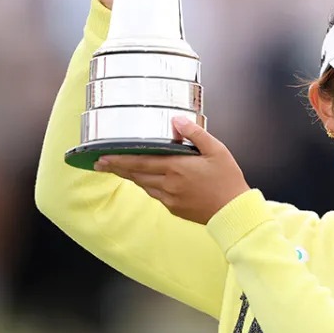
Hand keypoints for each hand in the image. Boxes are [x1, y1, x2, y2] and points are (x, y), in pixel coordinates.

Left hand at [93, 118, 250, 224]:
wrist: (233, 211)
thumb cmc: (227, 179)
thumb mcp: (216, 150)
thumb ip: (194, 133)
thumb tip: (176, 121)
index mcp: (177, 167)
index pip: (140, 162)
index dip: (119, 160)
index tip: (103, 157)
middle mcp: (169, 184)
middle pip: (136, 174)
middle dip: (117, 168)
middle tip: (100, 163)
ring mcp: (170, 198)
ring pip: (143, 185)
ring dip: (131, 177)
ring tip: (120, 169)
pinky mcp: (174, 208)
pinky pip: (155, 195)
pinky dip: (147, 186)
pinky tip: (146, 181)